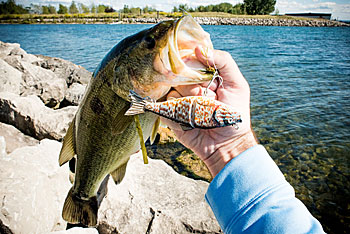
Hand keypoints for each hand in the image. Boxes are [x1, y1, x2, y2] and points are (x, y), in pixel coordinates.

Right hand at [161, 47, 257, 176]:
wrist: (226, 144)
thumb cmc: (234, 114)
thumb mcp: (237, 84)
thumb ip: (223, 61)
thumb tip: (200, 48)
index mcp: (203, 76)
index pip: (190, 60)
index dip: (191, 62)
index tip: (196, 68)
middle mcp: (189, 85)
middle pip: (178, 74)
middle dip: (192, 85)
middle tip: (208, 97)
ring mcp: (178, 100)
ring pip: (171, 90)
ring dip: (186, 101)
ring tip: (201, 112)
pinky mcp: (170, 115)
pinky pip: (164, 107)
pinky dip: (175, 111)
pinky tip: (188, 117)